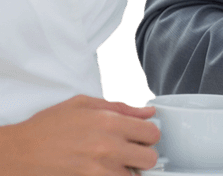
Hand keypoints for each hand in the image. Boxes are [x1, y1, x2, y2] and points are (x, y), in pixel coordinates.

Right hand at [0, 95, 159, 175]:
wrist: (18, 153)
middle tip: (130, 154)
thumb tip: (147, 111)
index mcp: (110, 122)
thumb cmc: (47, 128)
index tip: (140, 138)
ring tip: (114, 165)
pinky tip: (104, 172)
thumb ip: (120, 107)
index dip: (148, 136)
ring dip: (128, 172)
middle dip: (142, 156)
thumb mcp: (83, 105)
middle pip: (150, 158)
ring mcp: (99, 170)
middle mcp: (108, 147)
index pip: (152, 133)